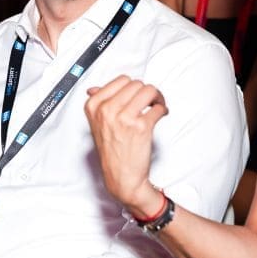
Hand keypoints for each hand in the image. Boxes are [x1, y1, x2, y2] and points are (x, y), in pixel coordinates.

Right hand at [84, 75, 167, 216]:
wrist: (121, 177)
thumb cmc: (111, 152)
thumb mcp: (96, 125)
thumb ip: (97, 104)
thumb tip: (94, 88)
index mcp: (94, 106)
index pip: (121, 80)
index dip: (133, 87)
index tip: (137, 95)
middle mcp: (107, 110)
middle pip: (136, 84)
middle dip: (146, 92)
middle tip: (150, 102)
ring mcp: (124, 118)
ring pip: (149, 90)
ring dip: (157, 97)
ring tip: (156, 106)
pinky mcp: (141, 127)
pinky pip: (158, 107)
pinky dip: (163, 110)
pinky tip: (160, 115)